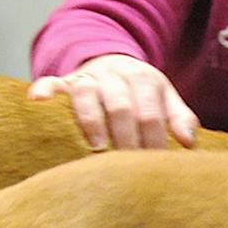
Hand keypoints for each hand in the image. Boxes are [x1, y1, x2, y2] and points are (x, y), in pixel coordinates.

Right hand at [29, 53, 199, 149]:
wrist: (112, 61)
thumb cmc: (141, 93)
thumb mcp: (164, 99)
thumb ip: (180, 118)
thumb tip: (189, 143)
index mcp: (145, 79)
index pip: (151, 112)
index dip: (153, 140)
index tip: (153, 165)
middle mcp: (116, 75)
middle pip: (121, 105)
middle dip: (125, 135)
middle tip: (127, 164)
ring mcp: (88, 77)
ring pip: (87, 93)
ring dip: (91, 119)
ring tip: (95, 146)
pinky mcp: (64, 81)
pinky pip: (52, 82)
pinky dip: (45, 90)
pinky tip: (38, 101)